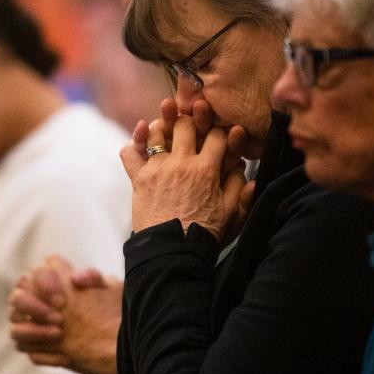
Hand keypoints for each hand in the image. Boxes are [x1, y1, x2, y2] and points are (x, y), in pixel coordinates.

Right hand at [9, 256, 121, 373]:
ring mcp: (27, 320)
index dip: (45, 283)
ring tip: (59, 335)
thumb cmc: (106, 305)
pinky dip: (42, 352)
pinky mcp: (29, 342)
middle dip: (34, 308)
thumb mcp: (110, 290)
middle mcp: (32, 296)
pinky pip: (24, 347)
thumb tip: (77, 277)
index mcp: (51, 277)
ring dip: (34, 331)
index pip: (37, 271)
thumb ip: (94, 278)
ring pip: (15, 324)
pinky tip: (64, 356)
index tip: (62, 300)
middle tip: (59, 318)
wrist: (109, 336)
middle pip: (17, 296)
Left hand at [120, 113, 253, 241]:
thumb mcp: (231, 214)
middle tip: (193, 123)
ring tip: (168, 126)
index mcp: (207, 170)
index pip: (217, 135)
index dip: (222, 133)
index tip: (222, 137)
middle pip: (186, 125)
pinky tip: (142, 136)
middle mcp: (182, 163)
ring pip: (158, 132)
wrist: (172, 254)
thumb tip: (242, 167)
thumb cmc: (204, 235)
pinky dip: (135, 142)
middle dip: (192, 120)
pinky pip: (131, 152)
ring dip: (163, 125)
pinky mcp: (140, 179)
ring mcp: (158, 169)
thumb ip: (240, 189)